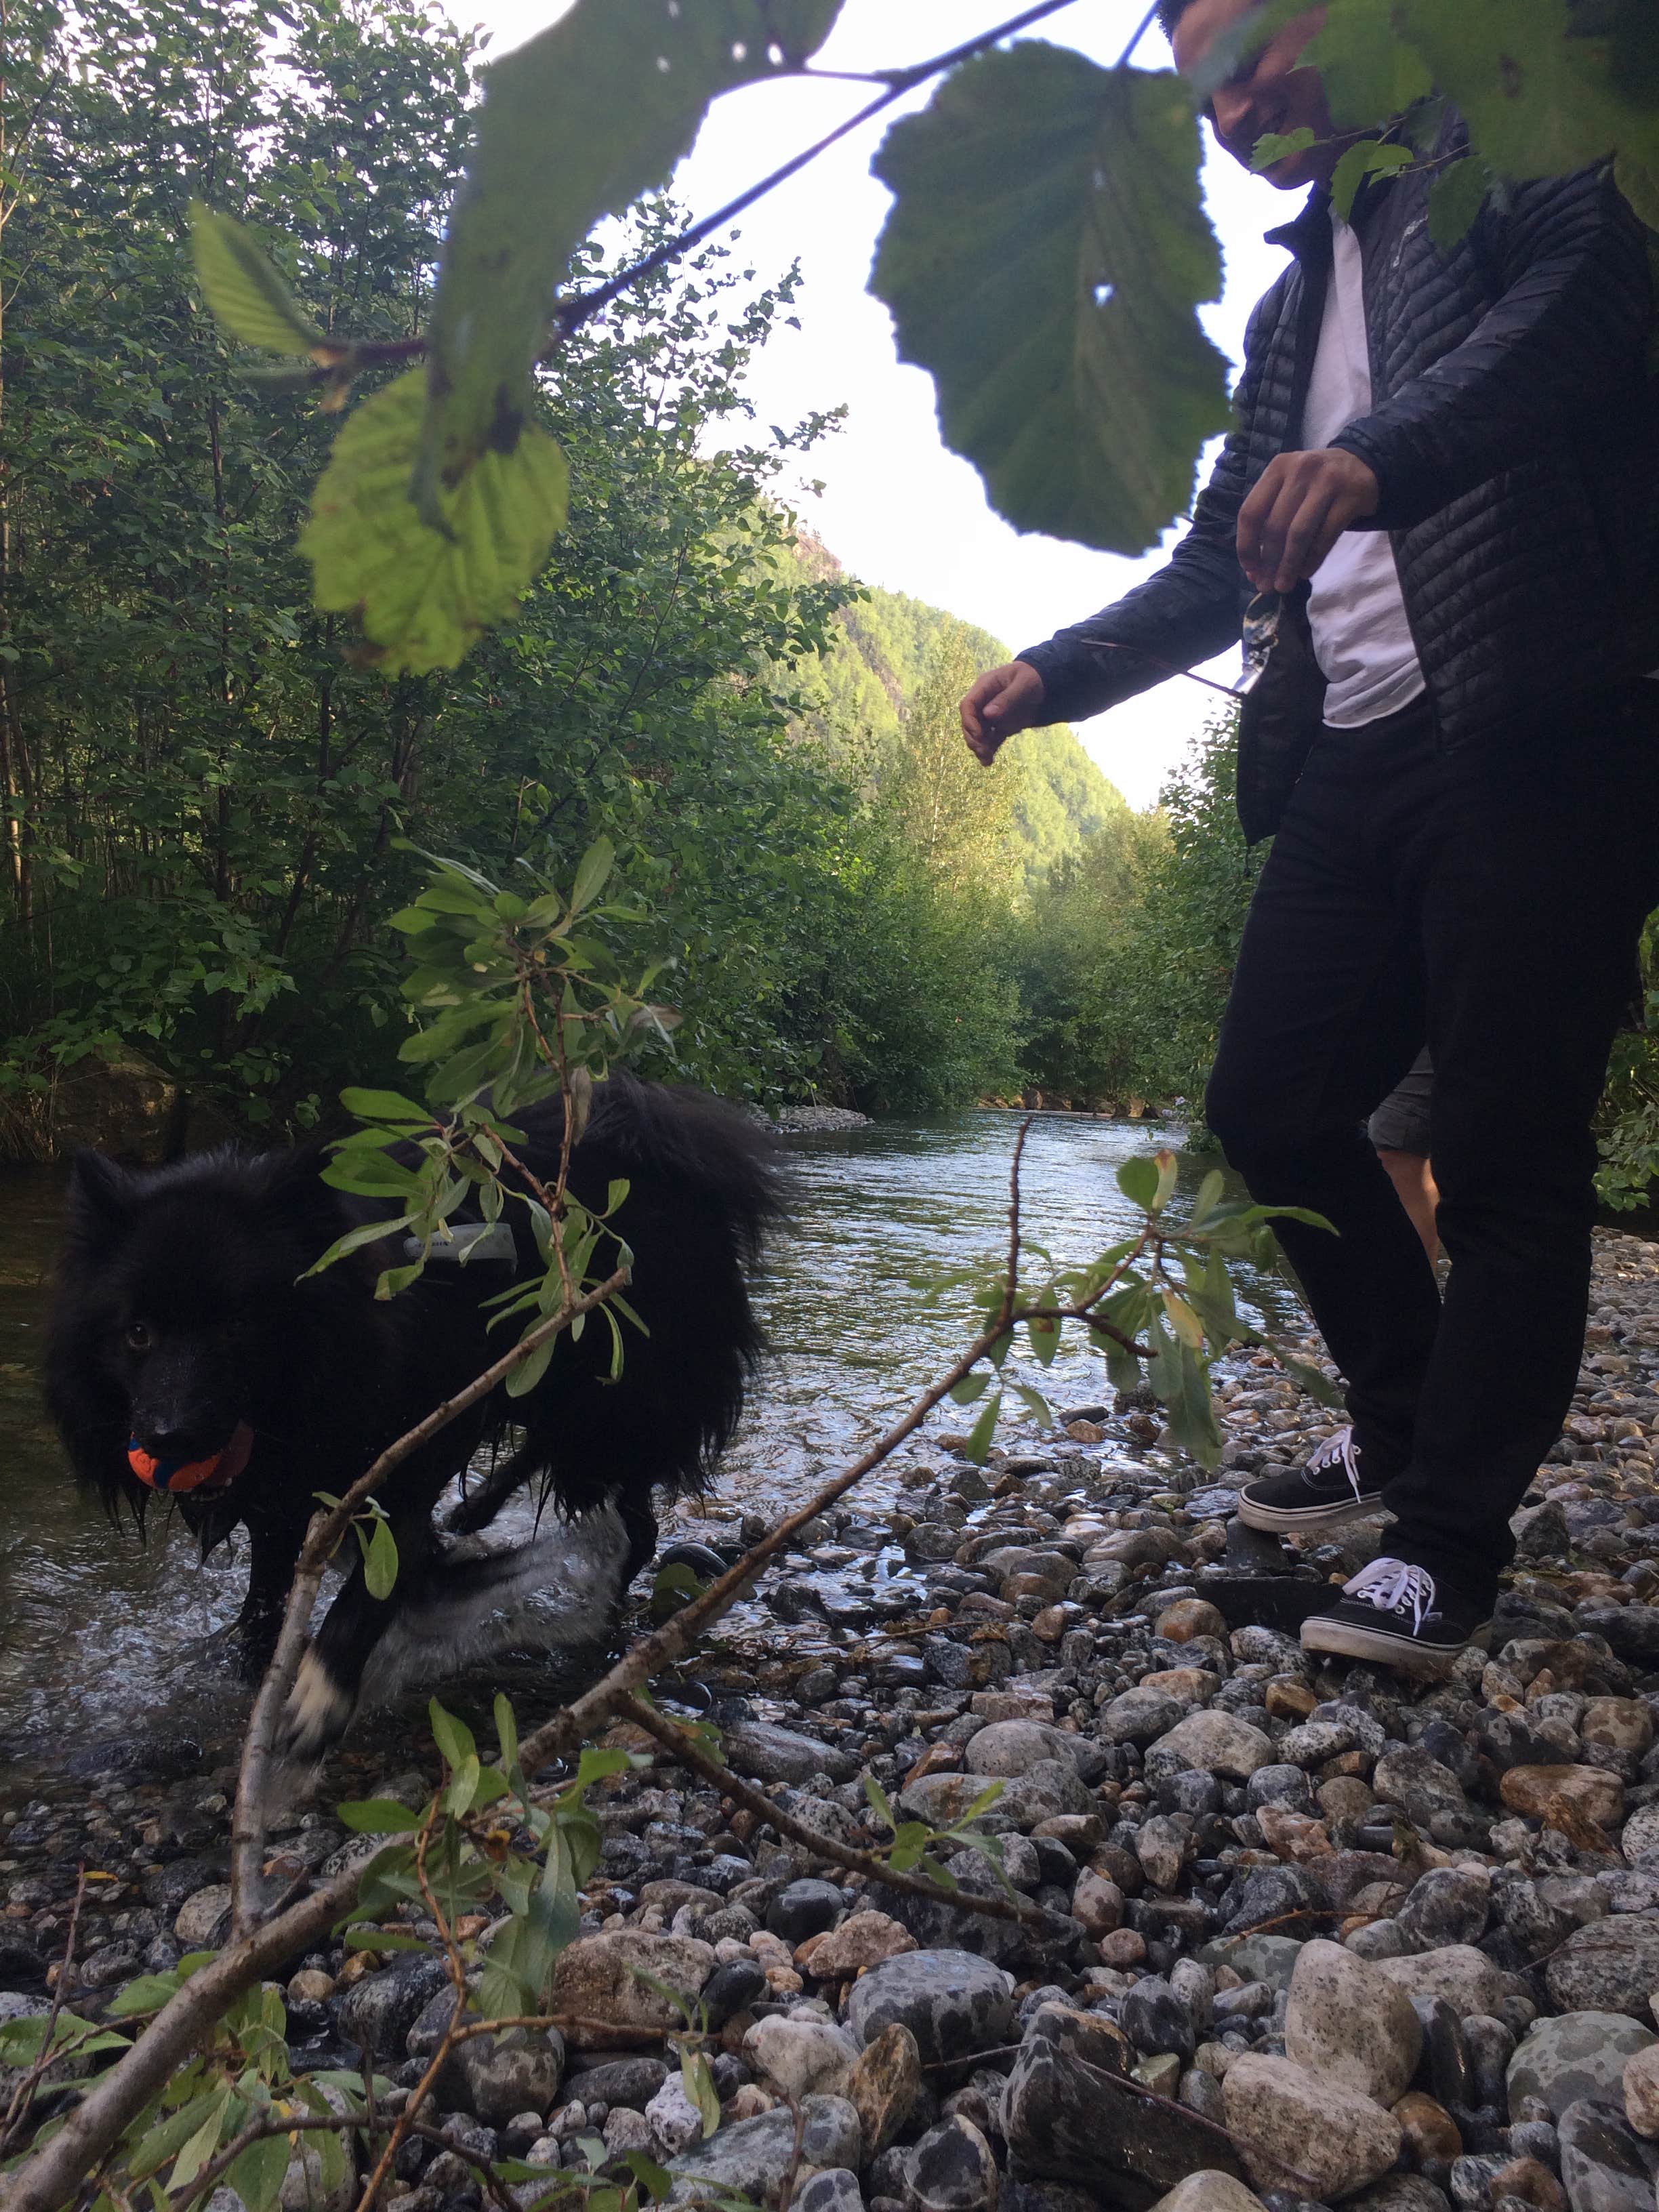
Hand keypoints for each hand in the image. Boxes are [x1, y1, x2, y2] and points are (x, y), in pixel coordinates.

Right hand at [960, 660, 1045, 763]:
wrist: (1046, 684)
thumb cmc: (1033, 677)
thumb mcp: (1023, 684)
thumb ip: (1007, 698)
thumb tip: (988, 715)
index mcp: (985, 687)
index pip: (968, 705)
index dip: (969, 721)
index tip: (979, 735)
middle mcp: (984, 702)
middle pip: (969, 722)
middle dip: (973, 738)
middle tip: (983, 750)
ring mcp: (991, 715)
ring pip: (978, 734)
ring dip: (979, 747)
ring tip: (987, 760)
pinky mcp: (1000, 726)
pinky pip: (991, 740)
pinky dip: (989, 750)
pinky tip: (988, 762)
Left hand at [1237, 448, 1379, 592]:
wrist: (1363, 465)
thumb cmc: (1316, 484)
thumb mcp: (1289, 488)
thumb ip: (1270, 521)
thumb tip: (1254, 571)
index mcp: (1277, 468)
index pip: (1250, 512)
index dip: (1246, 546)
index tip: (1250, 569)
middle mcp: (1299, 470)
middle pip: (1275, 526)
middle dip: (1268, 563)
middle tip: (1267, 587)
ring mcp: (1327, 481)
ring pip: (1299, 534)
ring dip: (1289, 566)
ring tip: (1284, 586)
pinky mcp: (1350, 496)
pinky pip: (1325, 537)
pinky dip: (1312, 560)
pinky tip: (1305, 573)